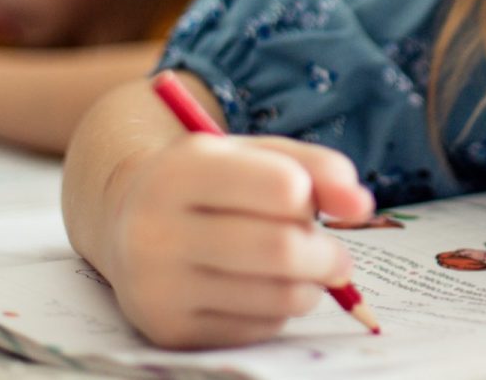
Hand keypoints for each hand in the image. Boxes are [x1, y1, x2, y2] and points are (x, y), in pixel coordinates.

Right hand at [105, 133, 374, 348]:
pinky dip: (277, 311)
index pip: (282, 188)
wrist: (124, 220)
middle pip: (282, 250)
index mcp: (179, 171)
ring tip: (302, 270)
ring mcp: (157, 287)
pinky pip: (257, 328)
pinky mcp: (167, 331)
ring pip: (277, 297)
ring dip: (310, 286)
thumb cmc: (208, 182)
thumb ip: (316, 168)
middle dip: (327, 255)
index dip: (310, 196)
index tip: (307, 199)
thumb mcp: (254, 154)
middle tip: (336, 255)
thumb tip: (361, 206)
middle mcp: (155, 231)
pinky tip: (259, 289)